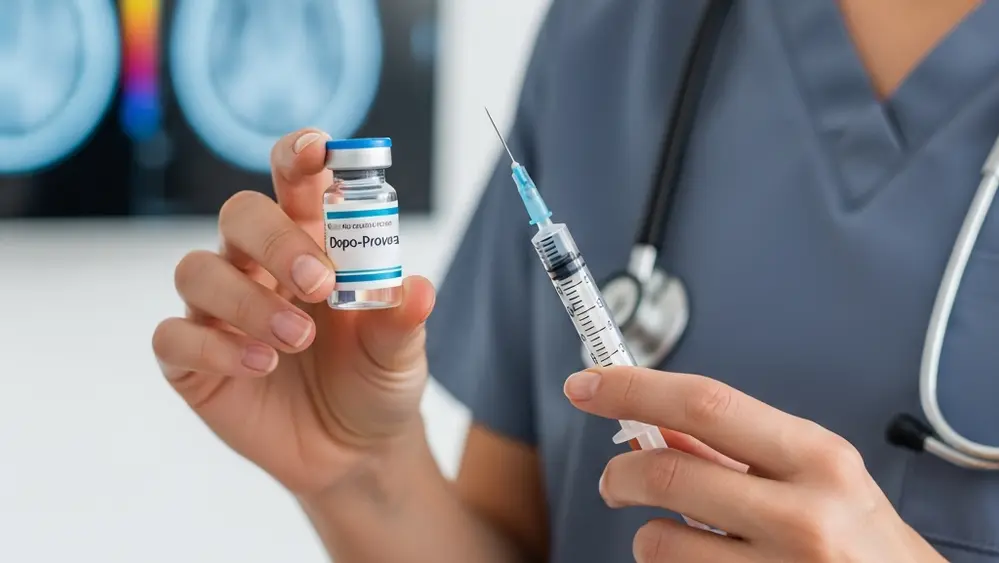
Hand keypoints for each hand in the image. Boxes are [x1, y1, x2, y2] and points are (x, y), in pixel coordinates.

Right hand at [152, 128, 435, 497]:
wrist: (355, 451)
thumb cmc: (376, 381)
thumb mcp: (400, 353)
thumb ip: (402, 319)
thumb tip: (416, 288)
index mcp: (313, 243)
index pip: (293, 182)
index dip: (297, 155)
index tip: (317, 149)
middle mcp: (259, 266)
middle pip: (239, 215)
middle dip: (275, 240)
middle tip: (319, 284)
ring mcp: (221, 311)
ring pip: (197, 270)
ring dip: (247, 301)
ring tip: (297, 339)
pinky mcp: (193, 360)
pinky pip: (175, 337)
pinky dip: (215, 348)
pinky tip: (261, 366)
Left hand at [563, 366, 945, 562]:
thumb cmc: (864, 542)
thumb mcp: (818, 479)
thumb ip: (738, 450)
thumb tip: (653, 423)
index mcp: (818, 458)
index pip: (705, 404)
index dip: (634, 388)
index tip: (586, 384)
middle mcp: (805, 514)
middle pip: (667, 472)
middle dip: (620, 473)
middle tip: (615, 481)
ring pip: (659, 542)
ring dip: (649, 536)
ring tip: (678, 538)